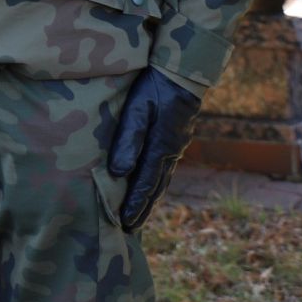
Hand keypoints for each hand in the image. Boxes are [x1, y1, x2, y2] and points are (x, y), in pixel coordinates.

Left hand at [106, 66, 201, 231]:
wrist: (183, 72)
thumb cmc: (155, 87)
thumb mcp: (138, 109)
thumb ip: (128, 139)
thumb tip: (118, 172)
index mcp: (162, 147)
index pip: (145, 183)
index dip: (134, 205)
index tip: (124, 224)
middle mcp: (171, 152)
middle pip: (154, 187)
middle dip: (142, 209)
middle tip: (128, 229)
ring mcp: (175, 147)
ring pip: (160, 179)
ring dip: (149, 199)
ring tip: (137, 216)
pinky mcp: (174, 139)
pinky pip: (163, 168)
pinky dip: (155, 183)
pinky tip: (149, 188)